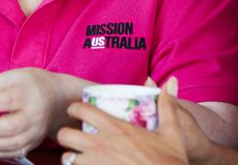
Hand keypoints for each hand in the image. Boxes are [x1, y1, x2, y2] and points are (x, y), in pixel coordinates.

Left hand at [0, 68, 69, 158]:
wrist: (58, 99)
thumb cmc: (30, 85)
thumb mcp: (11, 77)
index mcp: (28, 94)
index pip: (5, 101)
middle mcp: (34, 115)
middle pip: (8, 126)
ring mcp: (35, 133)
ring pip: (9, 144)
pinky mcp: (32, 144)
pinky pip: (12, 153)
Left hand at [57, 78, 205, 164]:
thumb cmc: (170, 160)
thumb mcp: (172, 131)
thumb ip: (168, 105)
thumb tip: (171, 82)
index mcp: (114, 128)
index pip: (81, 110)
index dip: (74, 108)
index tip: (76, 110)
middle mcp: (100, 145)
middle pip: (65, 135)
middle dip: (66, 134)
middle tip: (73, 135)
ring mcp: (95, 164)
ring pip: (66, 158)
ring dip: (70, 155)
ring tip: (77, 155)